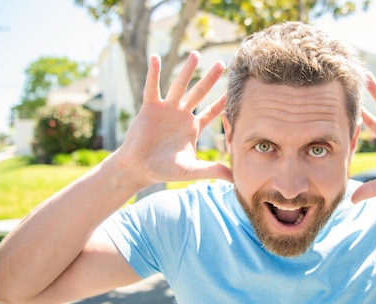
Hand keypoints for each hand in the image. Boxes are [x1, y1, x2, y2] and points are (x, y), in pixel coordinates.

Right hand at [114, 51, 232, 187]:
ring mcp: (166, 109)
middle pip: (199, 92)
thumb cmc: (165, 169)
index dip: (223, 102)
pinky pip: (152, 88)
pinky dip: (154, 73)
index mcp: (193, 127)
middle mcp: (181, 114)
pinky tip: (156, 58)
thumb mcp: (191, 170)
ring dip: (186, 70)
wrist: (139, 168)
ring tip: (195, 54)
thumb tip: (234, 178)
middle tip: (222, 63)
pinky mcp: (149, 108)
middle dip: (210, 78)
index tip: (235, 90)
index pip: (213, 111)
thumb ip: (211, 170)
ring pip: (179, 86)